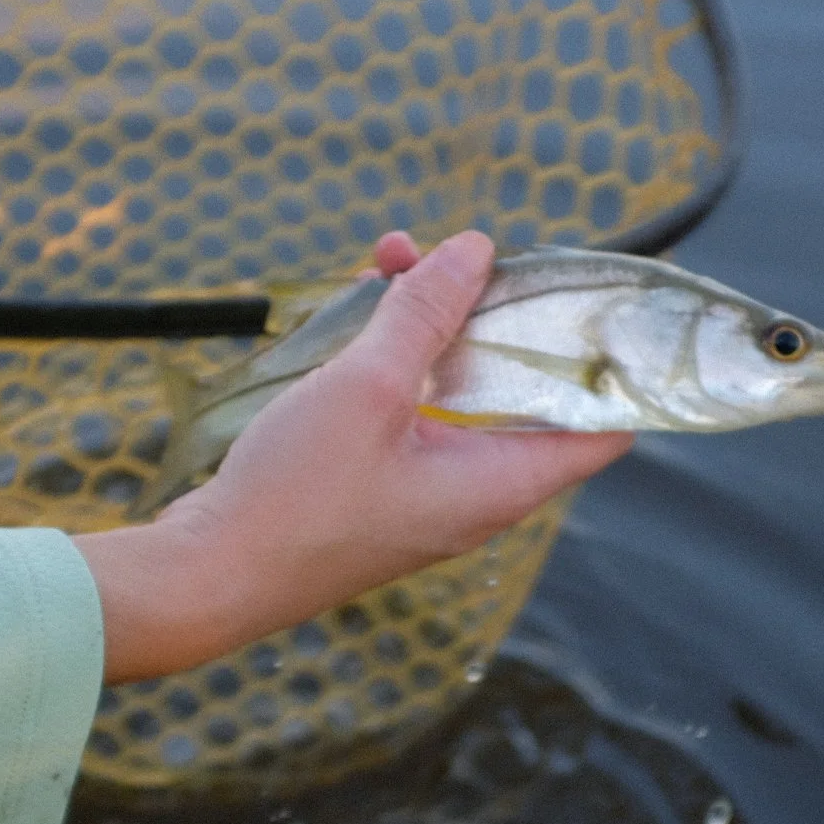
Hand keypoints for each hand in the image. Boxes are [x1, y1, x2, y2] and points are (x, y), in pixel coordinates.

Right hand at [73, 231, 633, 683]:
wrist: (208, 574)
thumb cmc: (297, 496)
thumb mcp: (367, 386)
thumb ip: (426, 313)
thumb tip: (475, 248)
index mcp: (501, 480)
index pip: (604, 428)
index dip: (615, 365)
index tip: (600, 301)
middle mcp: (478, 489)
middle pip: (521, 386)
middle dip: (494, 311)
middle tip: (460, 253)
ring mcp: (428, 488)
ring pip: (457, 387)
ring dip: (431, 322)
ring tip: (391, 257)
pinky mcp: (381, 483)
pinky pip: (410, 408)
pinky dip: (394, 356)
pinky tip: (357, 306)